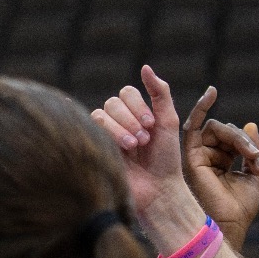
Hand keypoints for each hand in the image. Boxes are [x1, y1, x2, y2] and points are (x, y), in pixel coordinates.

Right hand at [91, 65, 206, 245]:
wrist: (157, 189)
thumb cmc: (165, 159)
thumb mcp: (168, 122)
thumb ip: (160, 93)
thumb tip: (145, 67)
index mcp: (135, 114)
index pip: (126, 93)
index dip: (138, 106)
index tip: (152, 126)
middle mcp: (118, 122)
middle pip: (113, 103)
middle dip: (130, 119)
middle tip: (143, 141)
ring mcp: (104, 135)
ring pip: (100, 114)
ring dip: (120, 129)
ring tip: (133, 148)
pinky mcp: (94, 148)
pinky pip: (90, 128)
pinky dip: (105, 132)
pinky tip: (117, 145)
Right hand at [184, 108, 258, 249]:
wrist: (227, 224)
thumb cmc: (238, 207)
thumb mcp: (253, 174)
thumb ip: (251, 150)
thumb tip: (250, 123)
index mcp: (218, 162)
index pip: (231, 138)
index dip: (247, 145)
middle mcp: (204, 157)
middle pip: (224, 131)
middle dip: (243, 141)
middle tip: (255, 159)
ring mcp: (195, 156)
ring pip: (216, 129)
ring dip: (237, 138)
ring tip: (251, 158)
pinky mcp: (189, 156)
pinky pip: (193, 126)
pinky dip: (201, 107)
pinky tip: (211, 93)